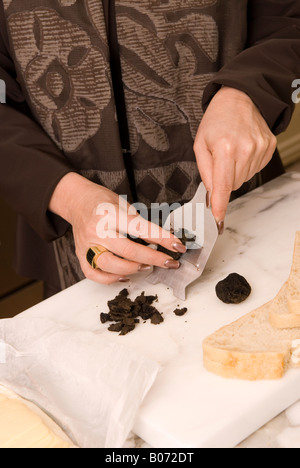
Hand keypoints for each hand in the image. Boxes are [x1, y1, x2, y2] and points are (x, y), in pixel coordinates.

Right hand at [49, 173, 185, 283]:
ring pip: (111, 265)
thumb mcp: (124, 205)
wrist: (76, 201)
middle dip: (153, 259)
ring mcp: (87, 245)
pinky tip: (126, 276)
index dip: (163, 239)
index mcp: (110, 213)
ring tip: (147, 266)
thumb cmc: (103, 202)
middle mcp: (97, 230)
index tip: (178, 246)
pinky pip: (95, 274)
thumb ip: (139, 223)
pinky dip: (111, 279)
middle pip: (128, 251)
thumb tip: (163, 240)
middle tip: (169, 262)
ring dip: (134, 269)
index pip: (142, 229)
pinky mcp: (80, 255)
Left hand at [194, 87, 276, 231]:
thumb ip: (205, 172)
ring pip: (244, 179)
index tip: (217, 220)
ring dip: (236, 171)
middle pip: (233, 185)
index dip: (219, 205)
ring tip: (232, 151)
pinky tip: (243, 149)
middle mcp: (245, 150)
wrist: (240, 98)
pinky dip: (247, 164)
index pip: (222, 186)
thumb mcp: (200, 144)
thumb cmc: (217, 120)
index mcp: (225, 149)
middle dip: (224, 179)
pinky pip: (255, 169)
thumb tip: (211, 194)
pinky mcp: (269, 147)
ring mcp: (260, 149)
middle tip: (221, 160)